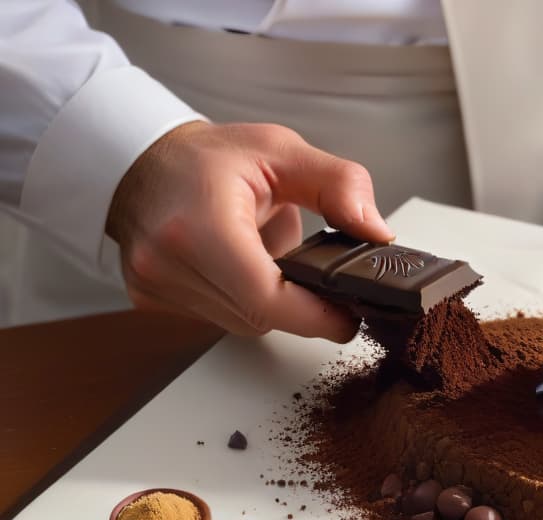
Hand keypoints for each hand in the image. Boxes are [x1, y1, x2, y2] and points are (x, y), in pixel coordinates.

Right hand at [107, 121, 393, 340]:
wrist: (141, 161)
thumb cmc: (207, 157)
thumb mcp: (281, 151)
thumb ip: (338, 185)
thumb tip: (377, 232)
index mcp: (198, 225)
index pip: (266, 297)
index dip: (315, 315)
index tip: (349, 316)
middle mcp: (167, 262)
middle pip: (260, 315)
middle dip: (299, 304)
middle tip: (327, 283)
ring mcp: (154, 286)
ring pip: (241, 321)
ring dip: (270, 302)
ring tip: (275, 261)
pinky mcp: (151, 300)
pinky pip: (218, 316)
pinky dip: (242, 299)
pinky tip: (243, 268)